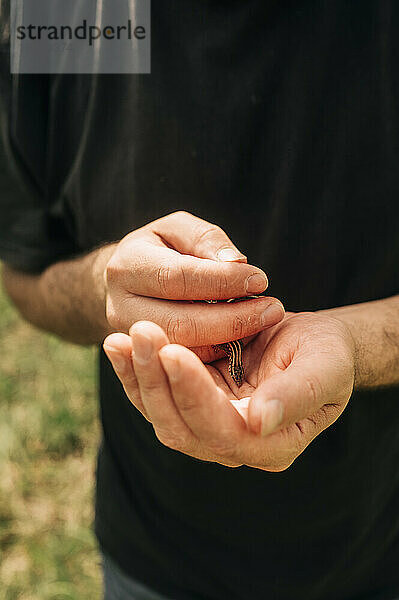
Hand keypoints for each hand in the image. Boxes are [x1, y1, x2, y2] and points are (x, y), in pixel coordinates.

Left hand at [103, 311, 354, 470]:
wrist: (313, 346)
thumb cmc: (327, 355)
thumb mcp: (325, 368)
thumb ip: (296, 395)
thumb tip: (258, 421)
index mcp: (272, 446)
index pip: (223, 430)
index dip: (194, 395)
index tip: (173, 351)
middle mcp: (235, 447)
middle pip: (182, 428)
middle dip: (157, 381)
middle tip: (141, 332)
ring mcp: (210, 430)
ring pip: (161, 414)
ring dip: (138, 377)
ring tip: (121, 338)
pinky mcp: (193, 407)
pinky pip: (156, 397)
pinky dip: (134, 373)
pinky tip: (118, 345)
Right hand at [105, 211, 284, 357]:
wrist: (130, 281)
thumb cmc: (162, 250)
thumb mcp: (179, 229)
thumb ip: (206, 240)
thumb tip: (235, 264)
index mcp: (127, 267)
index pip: (178, 278)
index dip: (222, 281)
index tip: (261, 280)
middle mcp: (121, 307)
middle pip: (180, 322)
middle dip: (232, 318)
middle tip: (273, 309)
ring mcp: (133, 339)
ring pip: (184, 348)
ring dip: (230, 338)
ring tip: (264, 321)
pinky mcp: (146, 360)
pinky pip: (186, 362)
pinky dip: (219, 352)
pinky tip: (245, 337)